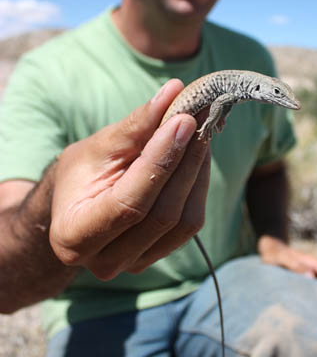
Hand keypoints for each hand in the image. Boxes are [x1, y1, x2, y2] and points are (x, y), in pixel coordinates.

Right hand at [50, 79, 209, 278]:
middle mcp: (105, 262)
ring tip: (201, 129)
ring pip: (185, 220)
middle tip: (201, 116)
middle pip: (162, 214)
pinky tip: (197, 154)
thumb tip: (175, 92)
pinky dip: (199, 184)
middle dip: (186, 161)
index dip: (161, 161)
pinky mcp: (160, 257)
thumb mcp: (99, 146)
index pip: (129, 203)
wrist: (78, 205)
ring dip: (198, 170)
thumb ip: (136, 125)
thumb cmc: (81, 173)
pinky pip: (191, 223)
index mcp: (75, 236)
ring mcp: (136, 265)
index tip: (184, 120)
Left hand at [257, 235, 316, 293]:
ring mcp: (308, 273)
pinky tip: (310, 306)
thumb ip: (294, 265)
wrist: (268, 250)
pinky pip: (314, 288)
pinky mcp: (303, 280)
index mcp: (311, 261)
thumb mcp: (282, 258)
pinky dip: (316, 296)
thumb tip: (311, 276)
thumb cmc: (274, 254)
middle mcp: (313, 268)